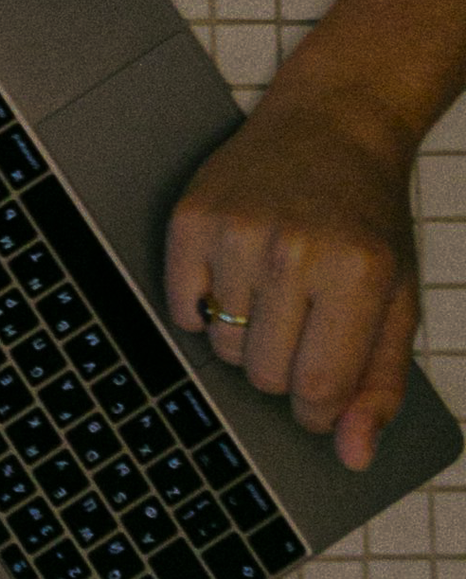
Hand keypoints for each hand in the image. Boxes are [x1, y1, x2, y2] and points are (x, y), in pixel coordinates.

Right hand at [164, 87, 420, 469]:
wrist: (333, 124)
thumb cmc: (366, 218)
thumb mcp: (397, 299)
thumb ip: (380, 384)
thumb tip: (353, 454)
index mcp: (360, 273)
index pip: (318, 387)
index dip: (317, 406)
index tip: (321, 389)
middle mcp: (296, 250)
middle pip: (264, 373)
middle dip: (282, 363)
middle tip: (303, 318)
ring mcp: (237, 233)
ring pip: (223, 347)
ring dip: (245, 333)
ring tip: (272, 286)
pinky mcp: (192, 219)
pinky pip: (181, 311)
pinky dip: (203, 309)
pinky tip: (235, 274)